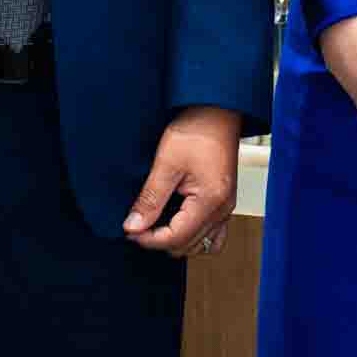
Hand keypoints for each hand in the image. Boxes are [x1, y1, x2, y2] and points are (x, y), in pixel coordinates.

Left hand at [125, 105, 240, 254]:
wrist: (216, 111)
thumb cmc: (196, 131)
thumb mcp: (166, 163)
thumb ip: (150, 199)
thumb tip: (133, 226)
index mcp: (210, 201)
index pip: (176, 238)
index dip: (149, 239)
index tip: (130, 230)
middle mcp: (222, 210)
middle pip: (187, 246)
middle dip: (160, 240)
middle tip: (138, 224)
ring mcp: (226, 208)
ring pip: (201, 245)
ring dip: (176, 240)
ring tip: (156, 223)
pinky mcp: (224, 202)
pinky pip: (213, 234)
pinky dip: (193, 235)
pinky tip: (177, 222)